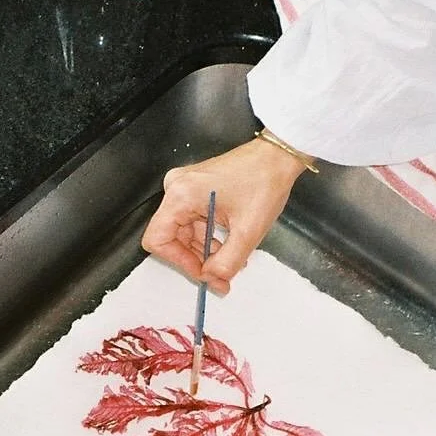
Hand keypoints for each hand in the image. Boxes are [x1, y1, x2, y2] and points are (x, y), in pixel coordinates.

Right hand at [141, 137, 308, 292]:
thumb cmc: (264, 181)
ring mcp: (185, 186)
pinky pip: (192, 220)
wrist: (276, 157)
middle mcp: (176, 188)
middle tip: (219, 277)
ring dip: (203, 250)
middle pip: (171, 236)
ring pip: (183, 231)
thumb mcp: (247, 231)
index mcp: (181, 195)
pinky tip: (227, 245)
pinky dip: (207, 236)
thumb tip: (211, 279)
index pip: (158, 239)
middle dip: (195, 259)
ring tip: (229, 262)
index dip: (179, 261)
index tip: (202, 273)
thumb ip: (227, 262)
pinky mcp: (194, 188)